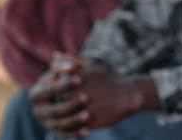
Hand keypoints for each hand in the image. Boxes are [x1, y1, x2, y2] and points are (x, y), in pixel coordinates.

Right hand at [30, 56, 87, 137]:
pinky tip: (87, 130)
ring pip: (60, 125)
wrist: (67, 94)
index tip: (80, 78)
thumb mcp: (62, 70)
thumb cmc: (63, 78)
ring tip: (88, 114)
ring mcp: (47, 123)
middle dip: (70, 105)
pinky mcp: (56, 131)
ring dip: (74, 121)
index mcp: (36, 94)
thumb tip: (65, 62)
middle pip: (53, 111)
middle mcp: (38, 111)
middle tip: (86, 97)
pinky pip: (65, 135)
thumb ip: (64, 64)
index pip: (47, 91)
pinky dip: (75, 134)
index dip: (63, 85)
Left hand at [32, 54, 156, 136]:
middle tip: (75, 100)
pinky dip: (74, 124)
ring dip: (67, 114)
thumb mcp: (90, 66)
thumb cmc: (106, 80)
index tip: (69, 89)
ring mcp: (83, 110)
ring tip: (78, 109)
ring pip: (65, 116)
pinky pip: (74, 126)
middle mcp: (77, 95)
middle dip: (63, 102)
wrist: (127, 95)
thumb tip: (53, 55)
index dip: (60, 90)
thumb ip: (70, 60)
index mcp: (75, 81)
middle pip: (59, 102)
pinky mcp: (88, 123)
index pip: (55, 88)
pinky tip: (80, 118)